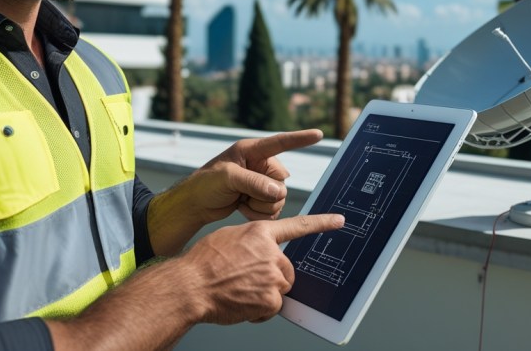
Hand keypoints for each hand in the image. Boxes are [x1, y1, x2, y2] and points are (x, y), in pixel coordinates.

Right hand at [179, 213, 345, 324]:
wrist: (190, 286)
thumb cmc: (202, 263)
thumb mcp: (227, 238)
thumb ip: (250, 242)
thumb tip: (259, 252)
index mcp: (260, 233)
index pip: (298, 226)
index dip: (321, 223)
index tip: (340, 220)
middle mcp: (271, 252)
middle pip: (286, 270)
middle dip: (272, 278)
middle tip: (248, 281)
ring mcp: (272, 275)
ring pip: (280, 289)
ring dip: (265, 294)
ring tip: (239, 291)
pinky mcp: (270, 298)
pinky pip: (273, 308)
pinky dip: (259, 310)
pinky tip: (241, 304)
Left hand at [184, 129, 322, 222]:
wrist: (195, 205)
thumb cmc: (205, 184)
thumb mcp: (227, 178)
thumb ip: (254, 182)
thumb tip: (279, 191)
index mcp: (252, 151)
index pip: (280, 143)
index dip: (300, 139)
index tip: (318, 134)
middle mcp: (260, 165)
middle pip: (282, 182)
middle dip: (266, 194)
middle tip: (244, 195)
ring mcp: (261, 183)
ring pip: (279, 198)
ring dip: (261, 206)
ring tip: (241, 202)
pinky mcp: (259, 198)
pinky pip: (274, 210)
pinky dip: (260, 214)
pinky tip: (243, 209)